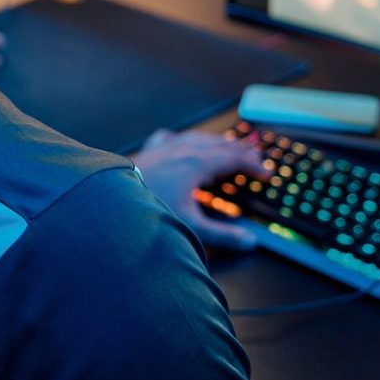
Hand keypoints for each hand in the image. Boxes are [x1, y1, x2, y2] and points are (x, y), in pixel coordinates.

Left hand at [130, 129, 263, 250]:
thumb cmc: (151, 209)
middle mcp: (185, 150)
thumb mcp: (191, 225)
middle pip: (220, 145)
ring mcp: (166, 147)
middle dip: (241, 151)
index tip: (266, 173)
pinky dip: (185, 138)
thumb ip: (222, 235)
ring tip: (228, 145)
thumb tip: (249, 241)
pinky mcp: (150, 150)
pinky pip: (172, 138)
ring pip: (199, 138)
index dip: (253, 166)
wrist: (113, 198)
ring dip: (218, 142)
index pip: (234, 160)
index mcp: (199, 164)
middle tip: (256, 156)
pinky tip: (181, 140)